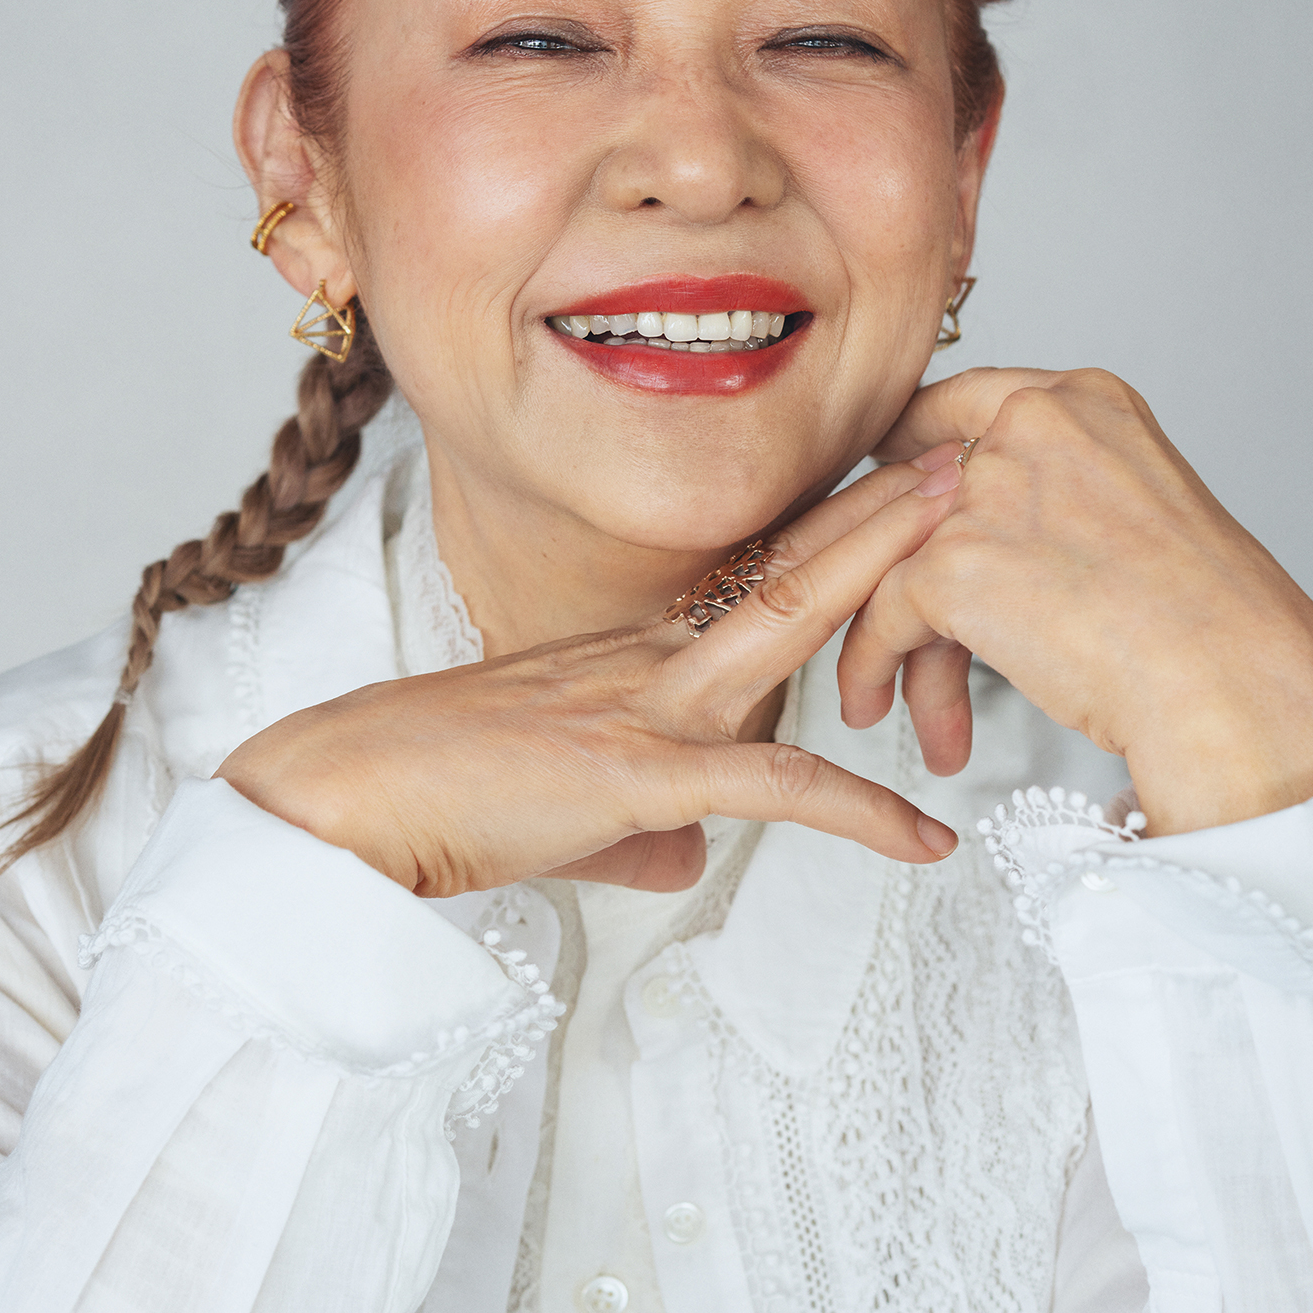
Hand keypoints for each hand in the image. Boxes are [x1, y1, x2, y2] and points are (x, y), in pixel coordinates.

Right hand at [216, 461, 967, 897]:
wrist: (345, 800)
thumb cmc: (430, 794)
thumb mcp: (560, 810)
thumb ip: (639, 832)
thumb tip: (691, 861)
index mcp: (632, 660)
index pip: (749, 583)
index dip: (826, 536)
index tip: (890, 498)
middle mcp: (651, 661)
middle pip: (785, 565)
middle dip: (878, 506)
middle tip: (959, 450)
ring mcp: (648, 705)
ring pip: (789, 622)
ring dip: (883, 574)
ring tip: (968, 531)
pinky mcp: (641, 772)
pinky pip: (773, 789)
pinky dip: (858, 815)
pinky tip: (926, 843)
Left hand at [851, 367, 1312, 834]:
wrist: (1231, 681)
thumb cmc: (1217, 623)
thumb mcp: (1150, 513)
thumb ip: (1069, 496)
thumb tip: (1008, 536)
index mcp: (1087, 404)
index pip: (972, 403)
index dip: (920, 444)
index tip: (891, 465)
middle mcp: (1031, 428)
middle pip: (924, 495)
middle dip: (911, 572)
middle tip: (889, 614)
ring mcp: (986, 492)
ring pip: (897, 559)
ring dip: (895, 637)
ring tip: (898, 699)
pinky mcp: (951, 565)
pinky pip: (882, 615)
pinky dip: (873, 665)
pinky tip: (880, 703)